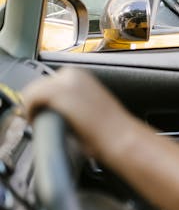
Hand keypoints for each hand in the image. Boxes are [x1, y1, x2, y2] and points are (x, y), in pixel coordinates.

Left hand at [23, 67, 137, 160]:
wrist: (118, 136)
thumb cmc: (108, 128)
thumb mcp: (88, 106)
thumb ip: (71, 101)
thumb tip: (52, 108)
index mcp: (81, 75)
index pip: (49, 82)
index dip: (42, 99)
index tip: (42, 112)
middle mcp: (72, 74)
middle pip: (38, 85)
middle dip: (36, 103)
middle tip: (39, 120)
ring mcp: (64, 81)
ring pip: (32, 91)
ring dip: (32, 107)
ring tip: (39, 122)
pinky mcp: (57, 92)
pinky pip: (29, 99)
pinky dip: (28, 111)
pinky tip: (35, 122)